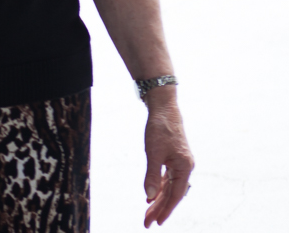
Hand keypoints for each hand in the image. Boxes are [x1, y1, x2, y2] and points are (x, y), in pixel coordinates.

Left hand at [141, 88, 193, 226]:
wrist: (164, 109)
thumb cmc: (160, 129)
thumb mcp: (153, 153)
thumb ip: (152, 175)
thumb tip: (149, 196)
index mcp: (185, 168)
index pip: (175, 195)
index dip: (165, 209)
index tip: (157, 222)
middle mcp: (185, 168)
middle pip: (171, 194)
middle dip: (158, 209)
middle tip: (147, 223)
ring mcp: (179, 164)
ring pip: (168, 187)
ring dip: (158, 200)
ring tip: (147, 213)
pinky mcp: (173, 159)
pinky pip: (166, 179)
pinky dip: (159, 188)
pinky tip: (151, 196)